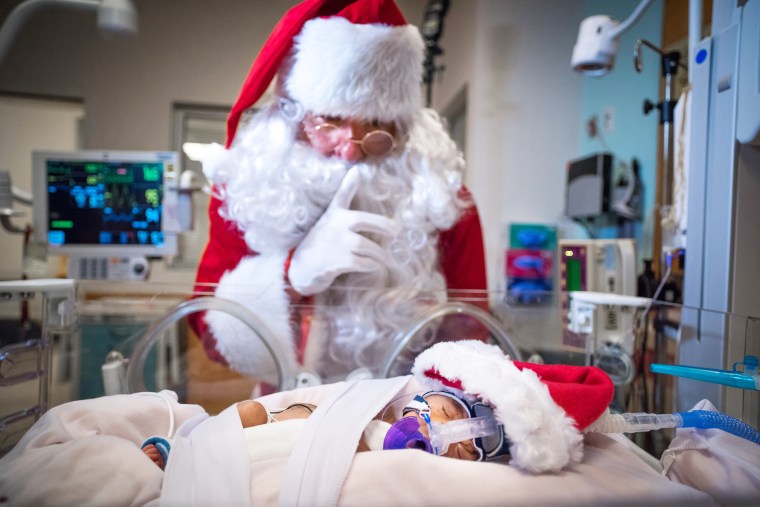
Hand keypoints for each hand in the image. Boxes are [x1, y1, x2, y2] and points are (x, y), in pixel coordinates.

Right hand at [288, 168, 396, 294]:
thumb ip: (344, 200)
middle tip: (396, 231)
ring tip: (383, 257)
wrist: (300, 269)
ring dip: (378, 254)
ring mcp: (333, 244)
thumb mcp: (329, 221)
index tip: (357, 171)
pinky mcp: (334, 262)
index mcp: (333, 215)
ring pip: (365, 246)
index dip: (348, 184)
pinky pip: (360, 262)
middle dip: (383, 225)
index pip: (341, 196)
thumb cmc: (320, 244)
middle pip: (361, 221)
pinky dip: (370, 265)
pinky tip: (373, 266)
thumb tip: (356, 172)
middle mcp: (333, 226)